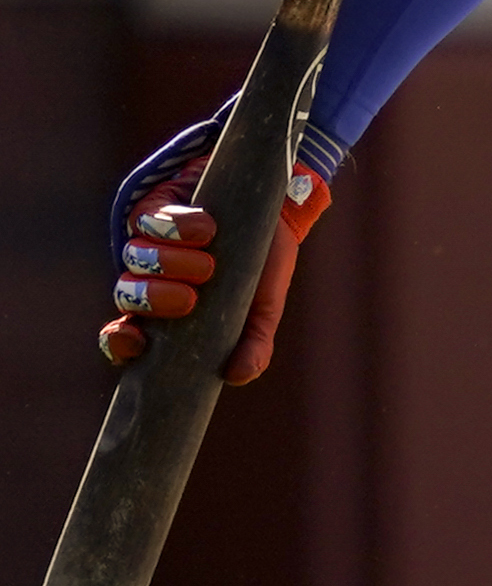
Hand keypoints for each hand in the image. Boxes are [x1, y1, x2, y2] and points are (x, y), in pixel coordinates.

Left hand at [100, 162, 333, 386]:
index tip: (135, 340)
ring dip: (169, 263)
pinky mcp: (153, 209)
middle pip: (127, 296)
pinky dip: (176, 227)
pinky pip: (148, 221)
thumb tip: (238, 376)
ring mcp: (148, 243)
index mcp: (166, 314)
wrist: (280, 210)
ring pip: (135, 260)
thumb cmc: (264, 265)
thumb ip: (253, 343)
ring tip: (208, 262)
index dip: (118, 341)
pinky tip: (207, 227)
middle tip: (191, 299)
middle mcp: (150, 280)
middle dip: (155, 299)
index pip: (123, 336)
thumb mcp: (264, 308)